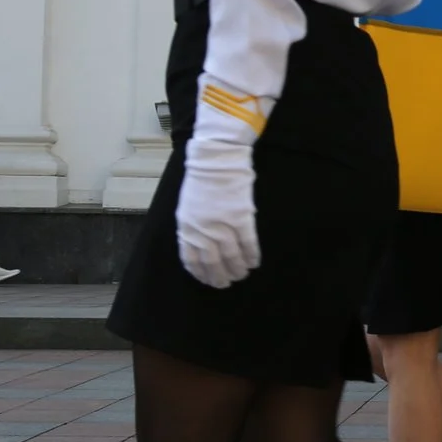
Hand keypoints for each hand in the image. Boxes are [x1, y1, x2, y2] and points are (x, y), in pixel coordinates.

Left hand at [176, 134, 260, 288]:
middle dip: (220, 276)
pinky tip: (254, 262)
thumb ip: (193, 228)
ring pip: (232, 256)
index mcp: (187, 227)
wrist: (216, 158)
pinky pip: (248, 243)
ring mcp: (223, 224)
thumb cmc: (201, 180)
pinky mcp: (241, 217)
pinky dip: (251, 255)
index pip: (192, 259)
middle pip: (212, 262)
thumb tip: (201, 248)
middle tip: (227, 283)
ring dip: (238, 268)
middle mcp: (203, 230)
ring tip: (241, 274)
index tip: (208, 280)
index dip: (201, 273)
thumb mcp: (188, 206)